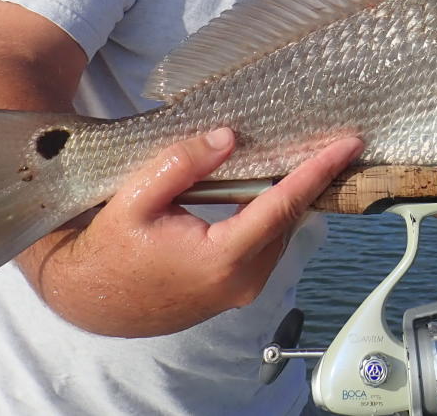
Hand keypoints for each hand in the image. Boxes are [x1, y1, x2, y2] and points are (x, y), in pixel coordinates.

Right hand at [18, 129, 363, 336]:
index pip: (282, 206)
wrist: (88, 297)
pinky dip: (273, 216)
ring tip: (305, 157)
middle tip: (332, 141)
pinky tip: (272, 188)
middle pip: (288, 220)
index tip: (347, 145)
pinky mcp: (234, 292)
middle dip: (311, 180)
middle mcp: (241, 281)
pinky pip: (266, 247)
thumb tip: (228, 138)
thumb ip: (182, 164)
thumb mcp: (135, 197)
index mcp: (221, 257)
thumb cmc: (109, 246)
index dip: (317, 172)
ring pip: (279, 234)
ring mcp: (240, 291)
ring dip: (291, 198)